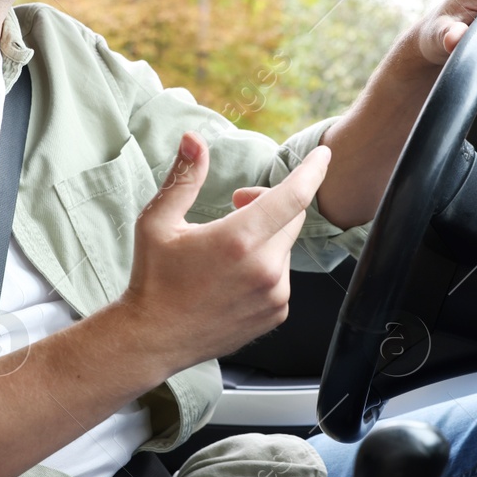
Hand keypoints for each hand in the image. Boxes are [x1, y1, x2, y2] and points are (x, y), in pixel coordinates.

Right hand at [119, 132, 330, 370]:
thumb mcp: (158, 221)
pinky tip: (233, 277)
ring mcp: (274, 295)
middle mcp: (264, 269)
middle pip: (291, 217)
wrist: (153, 338)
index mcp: (238, 240)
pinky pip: (283, 275)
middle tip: (235, 207)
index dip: (312, 171)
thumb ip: (184, 177)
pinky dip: (266, 267)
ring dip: (266, 238)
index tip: (323, 155)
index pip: (293, 196)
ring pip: (285, 247)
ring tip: (228, 251)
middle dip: (269, 204)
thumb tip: (193, 138)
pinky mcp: (276, 314)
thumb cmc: (153, 278)